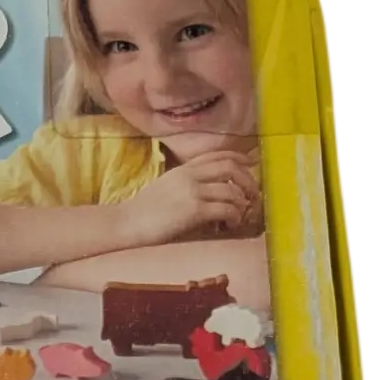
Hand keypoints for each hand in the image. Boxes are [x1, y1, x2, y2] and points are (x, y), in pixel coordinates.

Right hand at [119, 150, 260, 246]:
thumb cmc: (141, 212)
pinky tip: (230, 224)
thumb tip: (205, 190)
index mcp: (184, 169)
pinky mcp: (193, 211)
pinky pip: (225, 209)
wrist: (125, 224)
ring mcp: (193, 192)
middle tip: (253, 194)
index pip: (219, 155)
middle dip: (247, 180)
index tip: (251, 165)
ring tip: (242, 214)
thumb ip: (185, 183)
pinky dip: (233, 216)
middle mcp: (191, 176)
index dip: (240, 158)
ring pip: (231, 190)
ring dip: (242, 202)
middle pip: (231, 168)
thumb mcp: (165, 188)